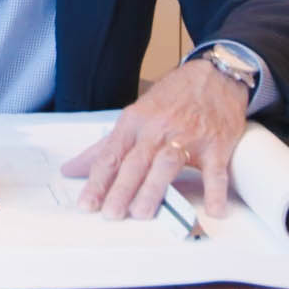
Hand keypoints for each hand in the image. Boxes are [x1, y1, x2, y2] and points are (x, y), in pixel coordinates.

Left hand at [64, 58, 251, 221]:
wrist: (217, 75)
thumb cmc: (174, 96)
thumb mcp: (136, 114)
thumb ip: (106, 146)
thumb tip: (72, 169)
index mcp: (135, 121)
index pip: (111, 155)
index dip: (98, 181)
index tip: (87, 204)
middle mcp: (159, 128)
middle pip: (136, 162)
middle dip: (122, 189)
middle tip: (111, 214)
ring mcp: (189, 136)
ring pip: (167, 164)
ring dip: (154, 189)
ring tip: (142, 213)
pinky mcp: (216, 145)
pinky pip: (215, 171)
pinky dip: (215, 191)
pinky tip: (213, 211)